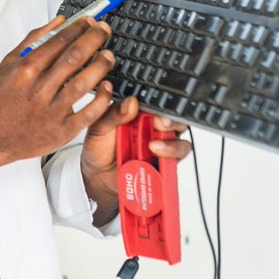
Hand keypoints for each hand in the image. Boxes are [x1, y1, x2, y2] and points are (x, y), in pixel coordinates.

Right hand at [0, 15, 117, 202]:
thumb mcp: (8, 64)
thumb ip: (33, 41)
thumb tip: (59, 22)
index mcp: (25, 70)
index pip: (58, 41)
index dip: (78, 28)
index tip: (89, 22)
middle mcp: (38, 89)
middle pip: (74, 57)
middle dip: (94, 39)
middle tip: (103, 31)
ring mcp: (51, 111)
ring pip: (83, 82)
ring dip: (100, 65)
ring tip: (108, 55)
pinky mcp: (62, 130)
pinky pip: (89, 113)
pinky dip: (102, 98)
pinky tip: (106, 86)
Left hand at [82, 96, 192, 224]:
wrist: (99, 176)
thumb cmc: (100, 148)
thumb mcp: (99, 127)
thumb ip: (113, 114)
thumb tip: (130, 103)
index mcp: (139, 114)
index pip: (156, 104)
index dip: (158, 106)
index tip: (153, 111)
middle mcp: (154, 128)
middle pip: (175, 121)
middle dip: (171, 122)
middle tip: (160, 124)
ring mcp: (162, 145)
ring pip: (180, 141)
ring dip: (170, 144)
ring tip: (153, 146)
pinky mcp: (165, 162)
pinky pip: (176, 159)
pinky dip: (169, 158)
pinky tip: (156, 157)